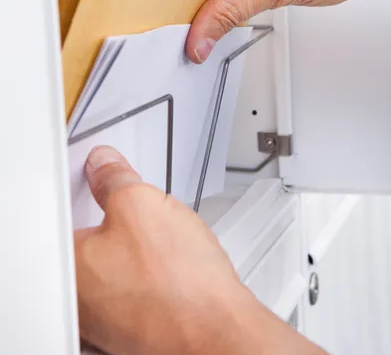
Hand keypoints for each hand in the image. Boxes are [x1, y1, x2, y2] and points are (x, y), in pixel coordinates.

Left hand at [75, 146, 323, 354]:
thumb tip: (102, 165)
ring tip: (164, 247)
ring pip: (116, 265)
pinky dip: (148, 276)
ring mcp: (106, 320)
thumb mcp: (141, 203)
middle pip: (90, 241)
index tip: (105, 179)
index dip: (89, 189)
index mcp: (69, 267)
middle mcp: (80, 300)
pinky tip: (172, 271)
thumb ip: (113, 178)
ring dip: (135, 251)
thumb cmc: (180, 284)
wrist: (218, 331)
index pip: (65, 213)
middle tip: (143, 216)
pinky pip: (135, 289)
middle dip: (114, 222)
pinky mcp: (133, 330)